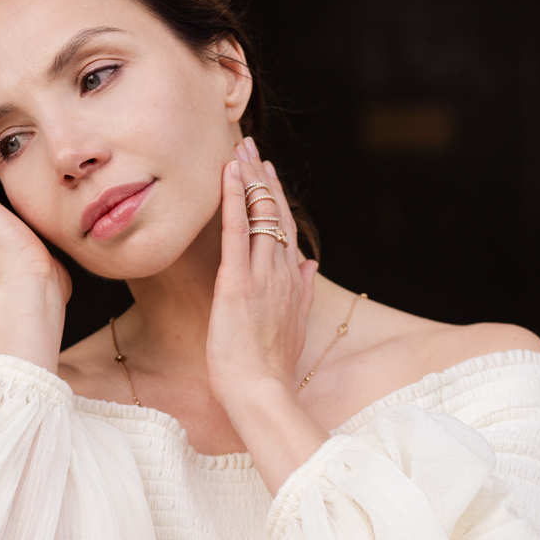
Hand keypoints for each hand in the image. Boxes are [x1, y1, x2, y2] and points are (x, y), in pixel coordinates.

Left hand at [207, 136, 318, 430]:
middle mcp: (280, 272)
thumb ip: (302, 293)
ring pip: (259, 213)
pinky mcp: (237, 281)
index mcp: (290, 282)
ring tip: (239, 148)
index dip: (275, 198)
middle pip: (274, 213)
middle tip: (251, 147)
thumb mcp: (293, 328)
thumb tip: (310, 265)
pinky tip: (228, 173)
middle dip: (262, 177)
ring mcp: (261, 274)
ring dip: (249, 178)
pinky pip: (236, 230)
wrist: (262, 392)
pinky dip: (233, 197)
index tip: (267, 174)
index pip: (284, 229)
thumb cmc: (270, 369)